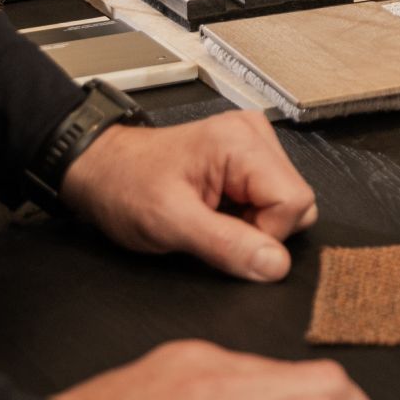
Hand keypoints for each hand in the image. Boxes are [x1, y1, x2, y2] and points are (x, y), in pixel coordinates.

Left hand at [59, 111, 318, 281]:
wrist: (102, 169)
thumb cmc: (126, 186)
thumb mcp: (170, 223)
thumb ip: (227, 245)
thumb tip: (276, 265)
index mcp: (241, 141)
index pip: (295, 201)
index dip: (266, 234)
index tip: (226, 237)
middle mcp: (254, 134)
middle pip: (296, 200)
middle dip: (261, 229)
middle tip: (215, 226)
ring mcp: (252, 143)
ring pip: (286, 202)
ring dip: (254, 223)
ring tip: (212, 216)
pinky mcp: (247, 156)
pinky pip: (270, 197)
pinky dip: (247, 214)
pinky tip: (216, 209)